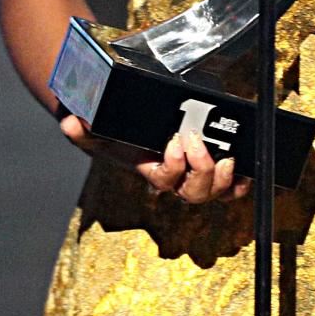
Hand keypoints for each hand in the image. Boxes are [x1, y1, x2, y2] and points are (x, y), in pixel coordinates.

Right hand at [59, 116, 249, 203]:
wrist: (141, 124)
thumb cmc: (122, 134)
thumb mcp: (100, 130)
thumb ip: (83, 129)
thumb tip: (69, 122)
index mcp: (152, 172)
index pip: (164, 180)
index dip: (173, 166)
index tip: (174, 142)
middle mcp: (177, 181)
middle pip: (193, 193)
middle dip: (200, 170)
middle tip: (197, 141)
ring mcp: (196, 177)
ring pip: (213, 192)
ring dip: (222, 178)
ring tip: (226, 158)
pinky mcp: (214, 169)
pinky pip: (231, 188)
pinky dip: (240, 184)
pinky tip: (245, 171)